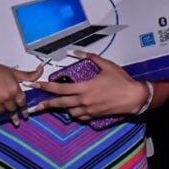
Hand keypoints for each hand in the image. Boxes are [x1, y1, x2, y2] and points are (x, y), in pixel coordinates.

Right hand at [0, 54, 42, 123]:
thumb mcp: (12, 71)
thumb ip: (28, 75)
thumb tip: (41, 70)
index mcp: (14, 88)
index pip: (22, 103)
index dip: (23, 109)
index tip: (24, 114)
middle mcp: (6, 97)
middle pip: (13, 109)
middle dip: (11, 108)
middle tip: (7, 105)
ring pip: (2, 112)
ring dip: (1, 108)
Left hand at [31, 53, 148, 120]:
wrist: (134, 98)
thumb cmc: (121, 81)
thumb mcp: (106, 65)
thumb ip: (89, 57)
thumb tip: (76, 52)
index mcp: (85, 88)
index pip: (60, 89)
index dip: (46, 87)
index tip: (36, 86)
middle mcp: (84, 101)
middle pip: (60, 104)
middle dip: (46, 105)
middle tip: (34, 106)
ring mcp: (89, 110)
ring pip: (69, 112)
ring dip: (63, 108)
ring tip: (57, 104)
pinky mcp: (95, 116)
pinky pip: (80, 117)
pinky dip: (75, 113)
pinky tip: (73, 110)